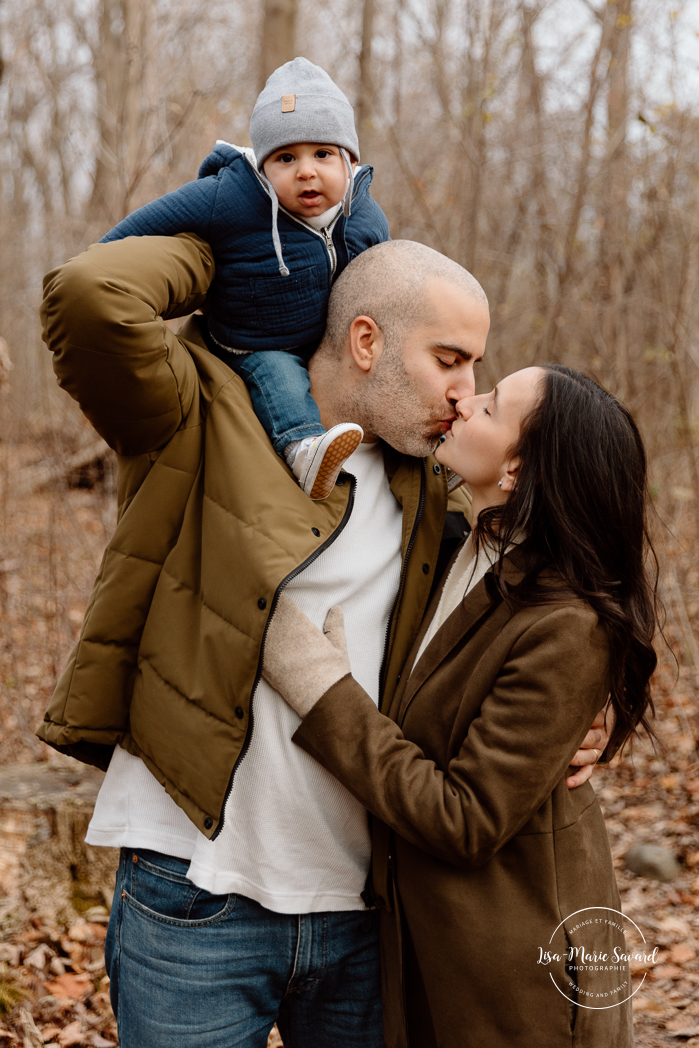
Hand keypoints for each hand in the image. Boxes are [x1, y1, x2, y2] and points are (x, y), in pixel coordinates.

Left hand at [262, 596, 350, 716]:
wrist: (322, 700)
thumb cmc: (333, 672)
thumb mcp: (338, 645)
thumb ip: (335, 624)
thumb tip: (336, 609)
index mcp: (298, 625)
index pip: (280, 603)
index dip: (276, 598)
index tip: (275, 596)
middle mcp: (280, 635)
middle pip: (263, 615)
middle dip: (263, 611)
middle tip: (258, 604)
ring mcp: (269, 652)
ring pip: (254, 631)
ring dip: (255, 626)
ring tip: (251, 620)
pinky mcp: (263, 668)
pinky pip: (252, 650)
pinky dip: (252, 644)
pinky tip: (251, 642)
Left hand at [566, 703, 614, 788]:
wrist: (602, 721)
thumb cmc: (583, 709)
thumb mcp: (588, 703)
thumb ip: (577, 699)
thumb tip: (556, 688)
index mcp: (601, 718)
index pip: (595, 718)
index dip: (584, 719)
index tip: (565, 717)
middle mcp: (601, 735)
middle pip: (593, 738)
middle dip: (579, 740)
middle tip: (562, 739)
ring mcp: (597, 750)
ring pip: (591, 756)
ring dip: (578, 759)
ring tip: (565, 760)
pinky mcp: (591, 763)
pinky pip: (588, 772)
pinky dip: (579, 779)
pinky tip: (568, 783)